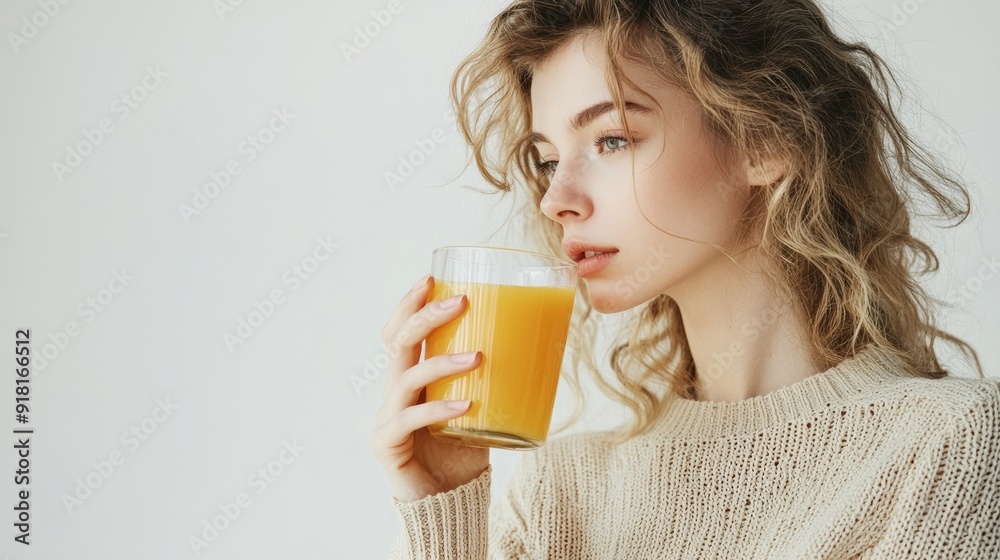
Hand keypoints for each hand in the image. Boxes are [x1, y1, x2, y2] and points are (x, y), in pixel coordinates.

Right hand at [370, 275, 489, 502]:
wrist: (449, 500)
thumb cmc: (466, 450)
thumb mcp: (482, 405)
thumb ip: (496, 377)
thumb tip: (546, 341)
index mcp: (410, 377)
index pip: (400, 331)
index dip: (410, 304)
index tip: (431, 278)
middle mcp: (394, 392)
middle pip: (399, 342)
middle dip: (427, 316)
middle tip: (460, 301)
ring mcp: (388, 418)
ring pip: (408, 377)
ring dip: (443, 362)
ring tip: (478, 357)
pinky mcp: (388, 445)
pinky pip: (412, 420)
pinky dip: (439, 410)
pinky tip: (466, 405)